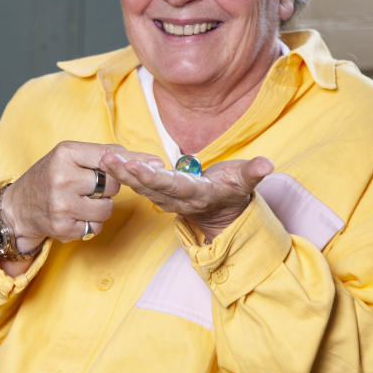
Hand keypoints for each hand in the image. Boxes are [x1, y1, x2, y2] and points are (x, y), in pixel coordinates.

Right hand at [1, 141, 159, 248]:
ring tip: (80, 201)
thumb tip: (150, 161)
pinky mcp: (62, 227)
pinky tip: (72, 215)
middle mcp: (62, 177)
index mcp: (65, 153)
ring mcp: (61, 204)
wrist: (18, 207)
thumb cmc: (50, 176)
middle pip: (112, 184)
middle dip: (107, 187)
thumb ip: (104, 155)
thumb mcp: (69, 156)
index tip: (158, 163)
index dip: (135, 161)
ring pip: (106, 208)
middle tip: (89, 186)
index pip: (109, 156)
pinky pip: (95, 226)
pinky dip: (89, 223)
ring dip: (100, 207)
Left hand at [99, 152, 273, 241]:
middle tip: (110, 160)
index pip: (175, 186)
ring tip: (104, 158)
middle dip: (129, 174)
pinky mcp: (158, 195)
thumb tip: (268, 164)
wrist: (224, 213)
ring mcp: (167, 200)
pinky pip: (138, 185)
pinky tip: (108, 161)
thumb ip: (254, 172)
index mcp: (199, 195)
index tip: (139, 168)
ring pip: (140, 187)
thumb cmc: (234, 190)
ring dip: (121, 174)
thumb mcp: (246, 182)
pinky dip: (122, 174)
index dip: (156, 178)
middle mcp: (179, 199)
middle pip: (151, 187)